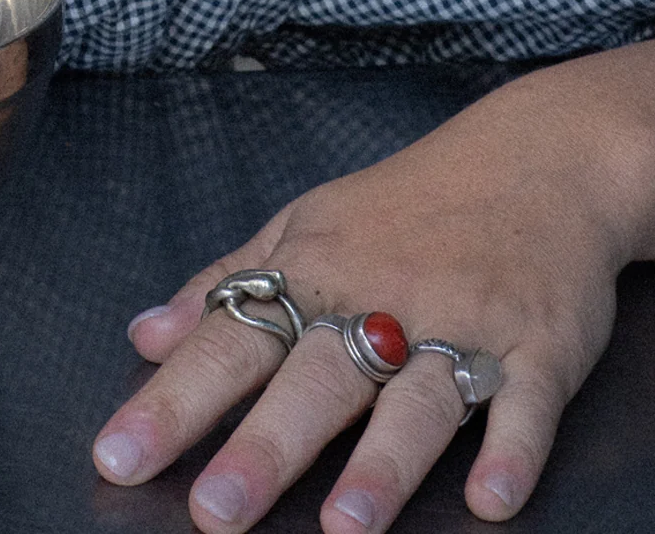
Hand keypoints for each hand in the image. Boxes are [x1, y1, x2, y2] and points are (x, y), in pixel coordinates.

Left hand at [91, 46, 654, 530]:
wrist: (535, 158)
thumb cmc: (403, 204)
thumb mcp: (303, 222)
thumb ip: (225, 281)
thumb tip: (142, 337)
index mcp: (314, 271)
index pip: (230, 340)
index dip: (173, 399)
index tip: (116, 455)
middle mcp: (381, 299)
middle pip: (314, 381)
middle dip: (263, 448)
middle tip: (211, 514)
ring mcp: (462, 324)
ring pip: (416, 400)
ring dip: (380, 464)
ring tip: (343, 527)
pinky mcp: (538, 347)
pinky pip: (524, 404)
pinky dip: (510, 451)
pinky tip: (487, 501)